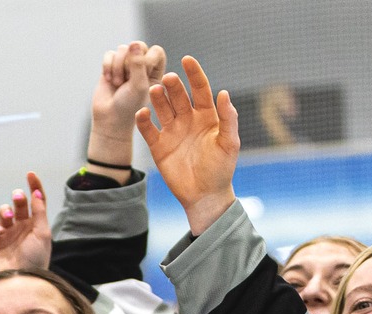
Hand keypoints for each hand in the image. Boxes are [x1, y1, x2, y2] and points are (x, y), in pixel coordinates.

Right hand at [0, 173, 52, 273]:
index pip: (36, 201)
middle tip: (18, 197)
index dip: (34, 186)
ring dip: (5, 211)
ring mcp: (7, 234)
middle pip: (19, 204)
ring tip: (9, 217)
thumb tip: (37, 194)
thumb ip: (40, 213)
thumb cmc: (35, 259)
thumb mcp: (43, 234)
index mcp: (36, 224)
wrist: (19, 280)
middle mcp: (22, 227)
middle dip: (18, 199)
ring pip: (3, 212)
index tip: (30, 174)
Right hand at [92, 41, 168, 169]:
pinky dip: (107, 66)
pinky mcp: (111, 66)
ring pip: (123, 49)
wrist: (109, 120)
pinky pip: (110, 54)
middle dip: (130, 62)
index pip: (156, 51)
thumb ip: (138, 63)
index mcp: (156, 71)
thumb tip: (134, 43)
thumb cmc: (129, 106)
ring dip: (118, 66)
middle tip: (127, 79)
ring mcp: (126, 65)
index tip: (142, 75)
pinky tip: (108, 79)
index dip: (147, 59)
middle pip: (139, 46)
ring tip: (117, 83)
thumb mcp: (138, 85)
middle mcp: (142, 65)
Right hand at [136, 55, 239, 235]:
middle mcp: (188, 119)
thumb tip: (223, 93)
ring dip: (157, 99)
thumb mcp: (230, 143)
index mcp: (207, 115)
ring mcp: (172, 132)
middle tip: (167, 78)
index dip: (194, 74)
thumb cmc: (221, 169)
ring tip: (154, 91)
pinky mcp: (158, 146)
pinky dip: (143, 121)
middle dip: (173, 85)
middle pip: (178, 96)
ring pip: (162, 109)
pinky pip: (148, 130)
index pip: (200, 89)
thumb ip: (228, 118)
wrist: (205, 195)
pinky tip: (142, 113)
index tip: (187, 60)